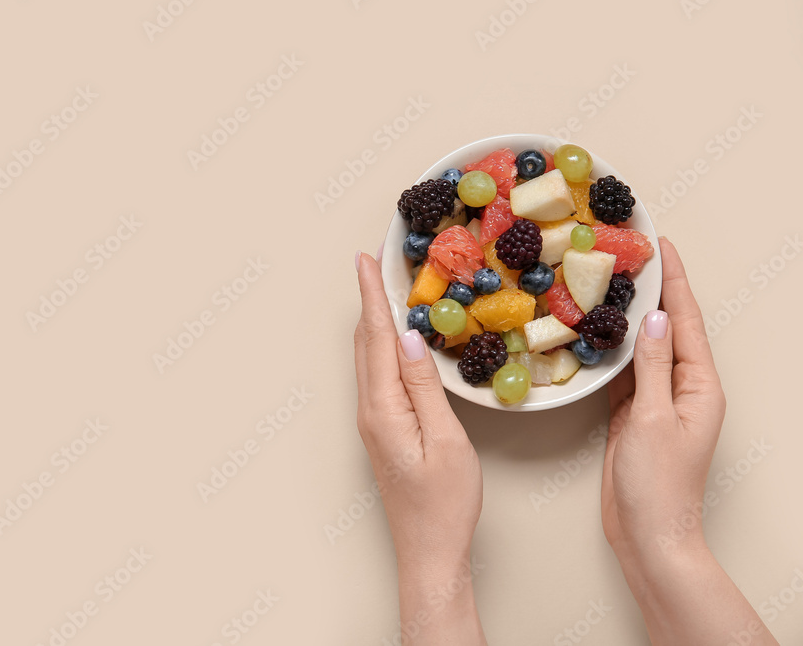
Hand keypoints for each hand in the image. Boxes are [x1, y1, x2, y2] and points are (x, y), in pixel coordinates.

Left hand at [354, 252, 485, 645]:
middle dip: (368, 299)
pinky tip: (394, 339)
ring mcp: (372, 421)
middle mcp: (369, 411)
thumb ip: (425, 387)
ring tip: (381, 288)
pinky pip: (376, 375)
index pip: (377, 338)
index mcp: (383, 409)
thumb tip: (412, 338)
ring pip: (368, 358)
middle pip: (365, 343)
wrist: (428, 551)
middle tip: (374, 262)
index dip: (372, 295)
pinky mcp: (381, 430)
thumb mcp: (446, 441)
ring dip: (374, 320)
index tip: (366, 259)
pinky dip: (382, 345)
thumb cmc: (444, 504)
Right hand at [601, 238, 777, 644]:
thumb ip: (654, 366)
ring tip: (611, 280)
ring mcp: (657, 401)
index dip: (675, 280)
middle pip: (668, 327)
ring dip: (630, 316)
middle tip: (631, 252)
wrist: (648, 534)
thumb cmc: (659, 484)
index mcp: (700, 386)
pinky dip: (611, 348)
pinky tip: (597, 330)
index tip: (661, 243)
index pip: (687, 320)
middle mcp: (683, 388)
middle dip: (653, 289)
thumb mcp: (654, 418)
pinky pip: (624, 371)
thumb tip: (656, 318)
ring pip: (643, 347)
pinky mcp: (633, 415)